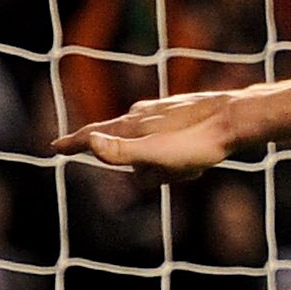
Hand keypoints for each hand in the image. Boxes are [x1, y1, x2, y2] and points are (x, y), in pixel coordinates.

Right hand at [50, 89, 248, 184]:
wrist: (235, 120)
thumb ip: (121, 152)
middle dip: (133, 165)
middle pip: (122, 144)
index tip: (55, 146)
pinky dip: (175, 157)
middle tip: (162, 176)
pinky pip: (168, 141)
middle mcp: (141, 115)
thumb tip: (91, 143)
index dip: (74, 144)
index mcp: (131, 126)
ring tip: (187, 170)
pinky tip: (195, 162)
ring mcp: (161, 113)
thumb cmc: (197, 144)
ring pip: (147, 145)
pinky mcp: (180, 114)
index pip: (94, 136)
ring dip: (159, 165)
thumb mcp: (155, 155)